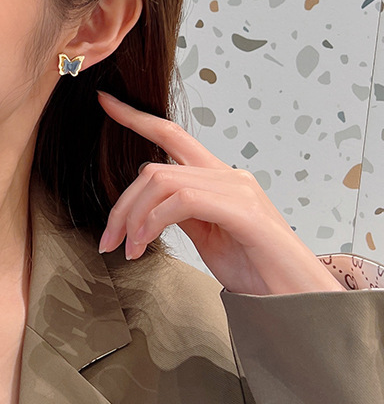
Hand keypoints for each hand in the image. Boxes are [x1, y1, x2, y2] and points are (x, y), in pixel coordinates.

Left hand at [97, 91, 343, 295]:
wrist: (297, 300)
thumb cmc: (256, 270)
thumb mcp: (207, 236)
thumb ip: (181, 212)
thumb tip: (149, 205)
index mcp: (219, 178)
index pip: (171, 135)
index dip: (136, 117)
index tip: (106, 102)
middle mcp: (229, 175)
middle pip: (154, 169)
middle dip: (121, 205)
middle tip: (108, 240)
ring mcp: (238, 190)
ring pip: (162, 181)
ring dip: (134, 217)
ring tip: (128, 249)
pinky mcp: (243, 210)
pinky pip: (182, 201)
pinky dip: (153, 222)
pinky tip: (145, 244)